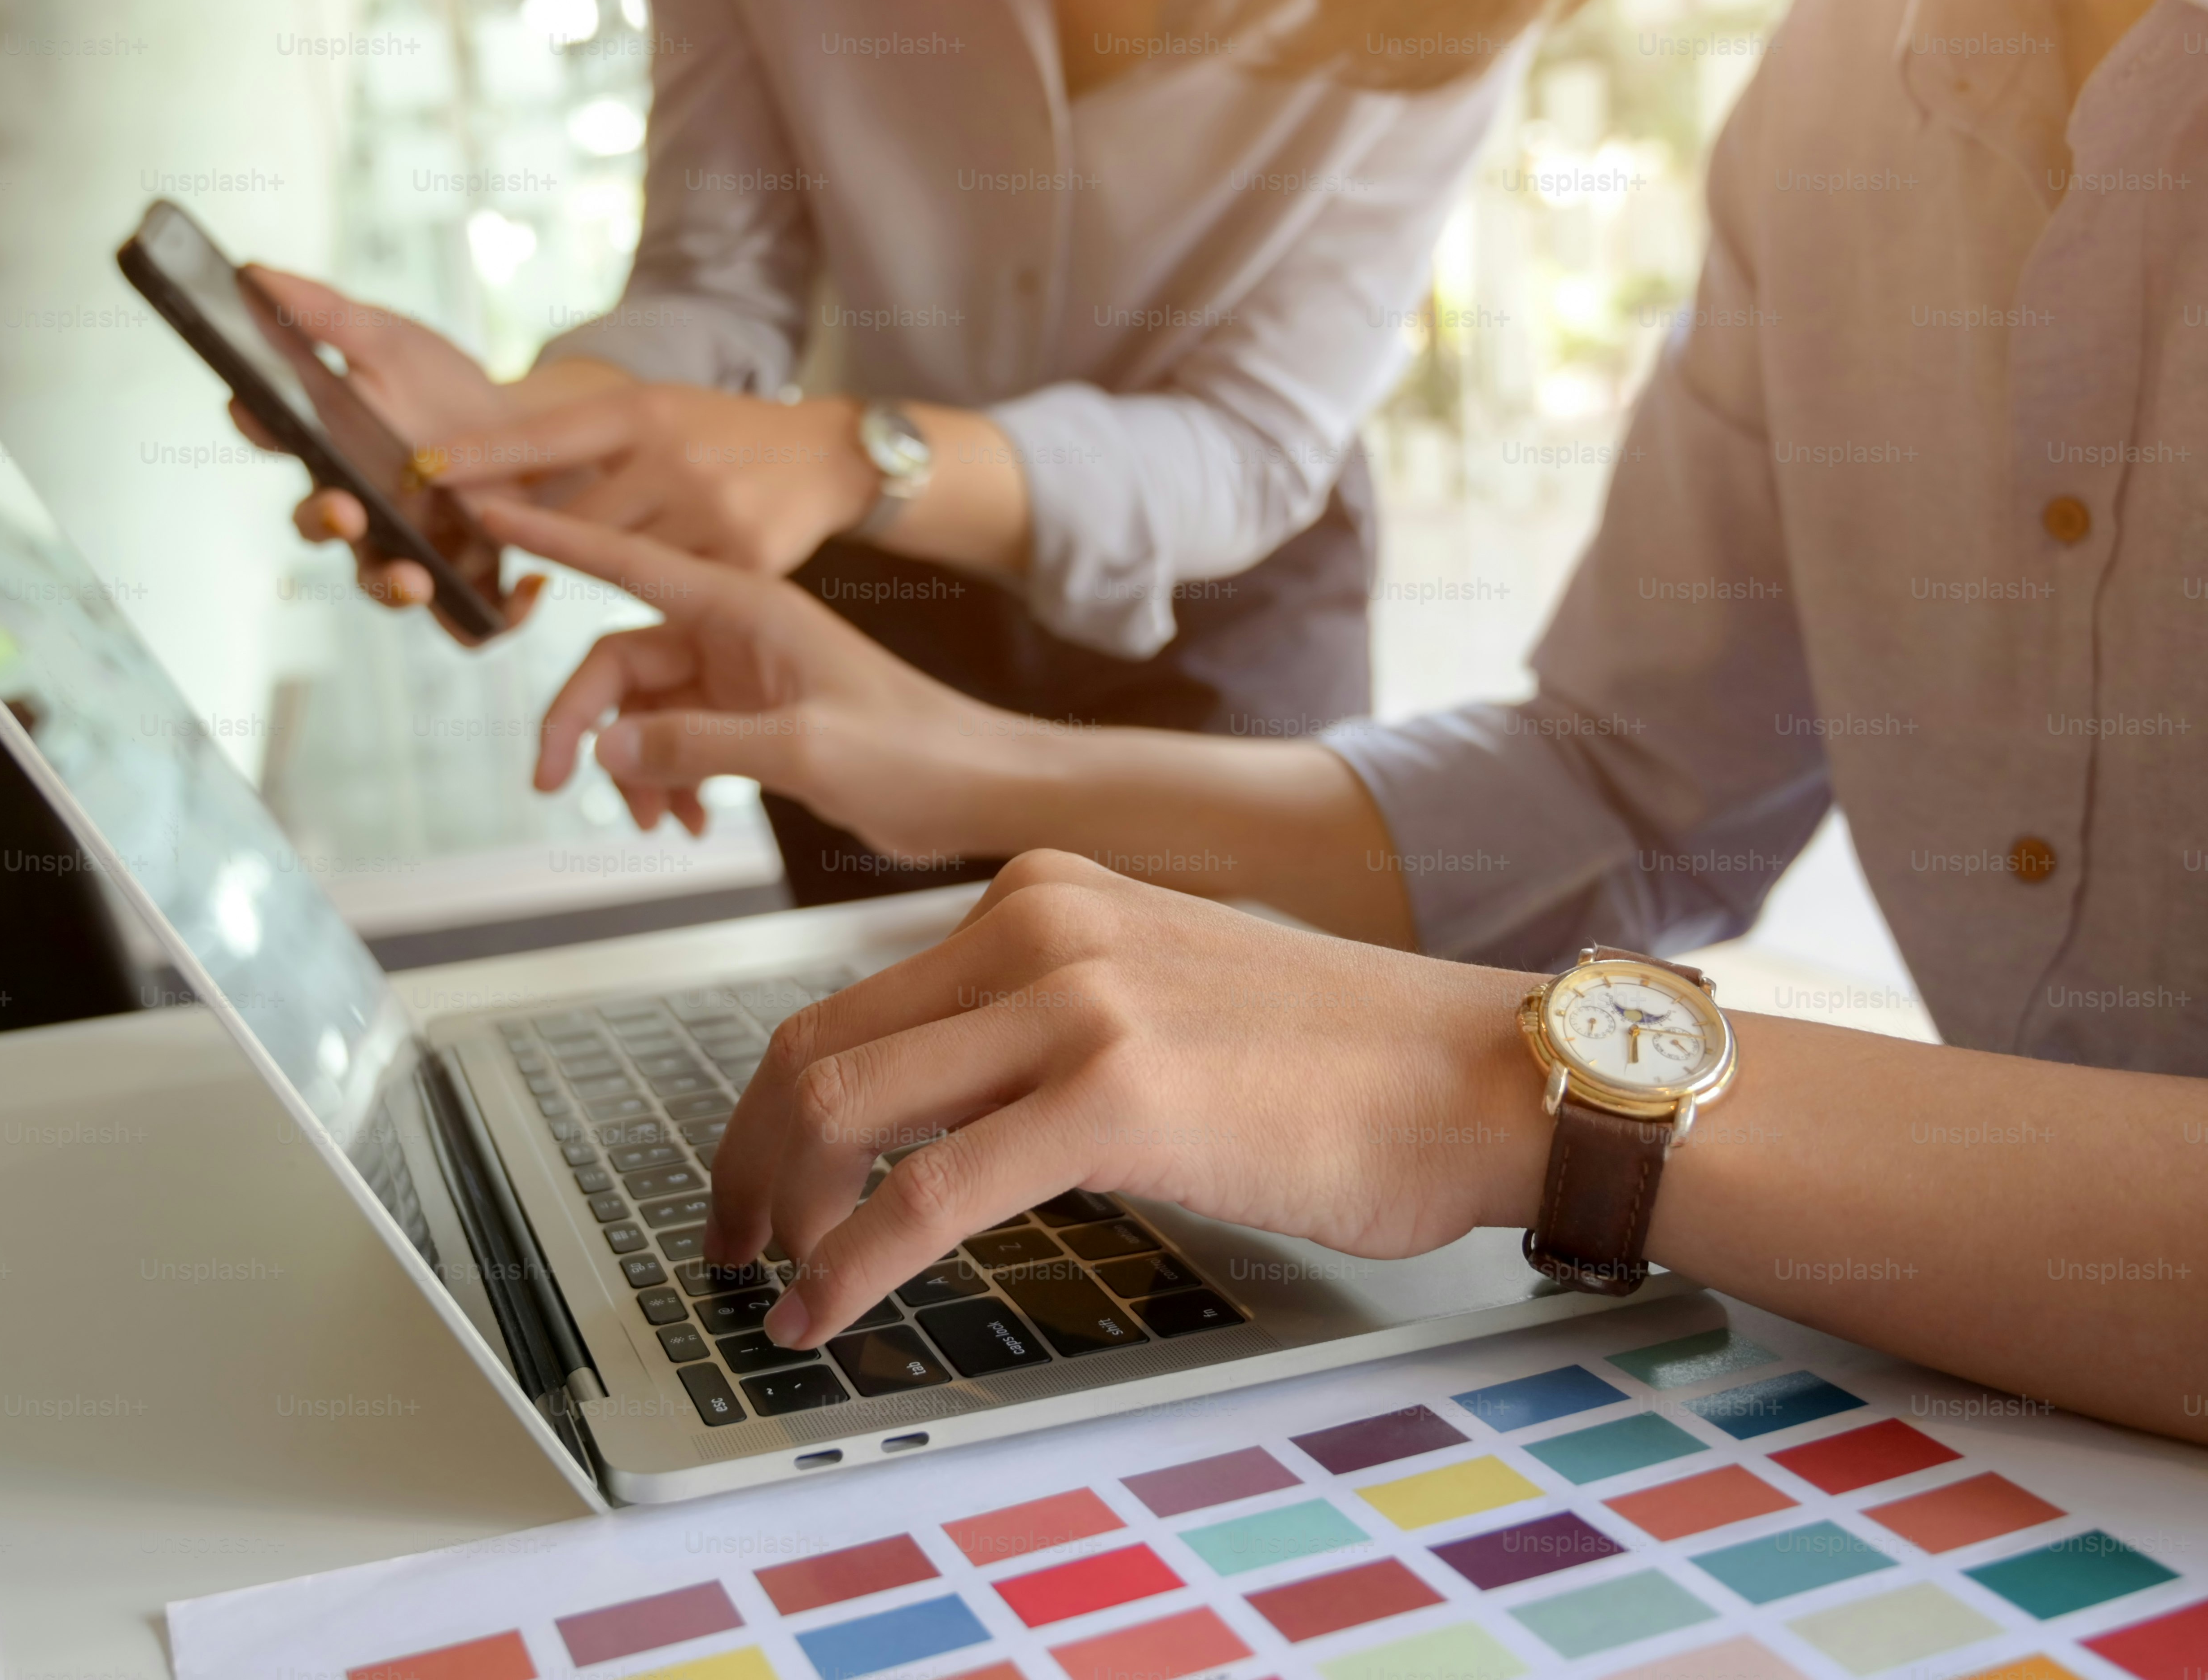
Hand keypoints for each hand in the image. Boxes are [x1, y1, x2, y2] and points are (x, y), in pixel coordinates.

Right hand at [231, 266, 546, 637]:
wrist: (528, 431)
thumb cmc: (442, 387)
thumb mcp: (390, 340)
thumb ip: (327, 315)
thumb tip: (253, 272)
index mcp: (330, 446)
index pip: (274, 435)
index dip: (255, 422)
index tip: (249, 404)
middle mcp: (359, 506)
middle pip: (320, 525)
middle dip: (323, 521)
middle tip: (342, 509)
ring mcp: (409, 548)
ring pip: (382, 582)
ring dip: (392, 588)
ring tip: (416, 580)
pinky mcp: (466, 577)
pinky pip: (469, 621)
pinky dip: (496, 617)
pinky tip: (529, 589)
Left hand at [434, 385, 879, 576]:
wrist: (828, 456)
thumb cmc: (722, 433)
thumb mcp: (656, 410)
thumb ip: (584, 440)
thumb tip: (488, 468)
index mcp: (646, 411)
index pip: (546, 436)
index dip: (484, 455)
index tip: (427, 468)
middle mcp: (675, 459)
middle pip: (576, 522)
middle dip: (550, 535)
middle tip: (520, 540)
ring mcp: (711, 513)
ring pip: (620, 563)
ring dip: (612, 565)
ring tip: (628, 550)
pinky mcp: (744, 564)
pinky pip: (673, 593)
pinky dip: (664, 591)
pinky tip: (679, 577)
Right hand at [473, 497, 1027, 847]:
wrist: (979, 786)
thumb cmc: (916, 752)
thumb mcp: (802, 750)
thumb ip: (697, 744)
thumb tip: (606, 745)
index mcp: (745, 609)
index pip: (626, 563)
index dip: (554, 538)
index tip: (491, 509)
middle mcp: (735, 634)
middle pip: (618, 660)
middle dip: (582, 722)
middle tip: (555, 785)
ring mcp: (741, 677)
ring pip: (644, 709)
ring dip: (633, 767)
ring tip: (656, 824)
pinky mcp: (753, 719)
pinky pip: (680, 741)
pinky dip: (671, 782)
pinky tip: (690, 823)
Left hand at [701, 852, 1547, 1347]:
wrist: (1473, 1074)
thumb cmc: (1339, 1065)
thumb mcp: (1159, 994)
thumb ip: (1046, 1025)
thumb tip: (943, 1112)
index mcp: (1040, 895)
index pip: (856, 1005)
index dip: (776, 1108)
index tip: (760, 1181)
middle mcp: (1038, 926)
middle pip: (820, 1048)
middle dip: (750, 1159)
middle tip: (734, 1240)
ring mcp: (1074, 1003)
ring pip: (847, 1109)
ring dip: (783, 1210)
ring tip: (775, 1283)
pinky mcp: (1111, 1096)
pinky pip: (926, 1194)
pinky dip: (852, 1263)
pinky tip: (824, 1311)